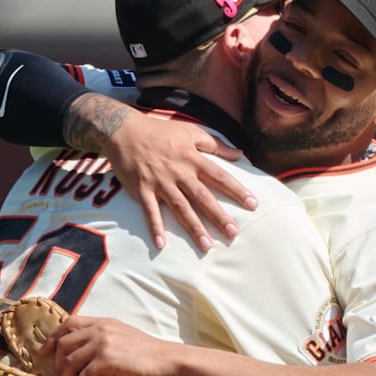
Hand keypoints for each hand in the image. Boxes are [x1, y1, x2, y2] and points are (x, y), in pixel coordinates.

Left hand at [40, 315, 181, 375]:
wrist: (166, 360)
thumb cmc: (147, 353)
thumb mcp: (123, 336)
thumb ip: (104, 337)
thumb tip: (83, 351)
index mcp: (103, 322)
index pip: (69, 323)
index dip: (53, 337)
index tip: (44, 351)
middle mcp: (100, 330)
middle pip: (64, 344)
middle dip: (56, 364)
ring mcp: (103, 344)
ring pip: (70, 361)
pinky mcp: (107, 360)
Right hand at [101, 110, 257, 251]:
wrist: (124, 130)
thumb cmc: (160, 131)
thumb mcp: (190, 131)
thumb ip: (216, 144)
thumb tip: (240, 153)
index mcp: (192, 158)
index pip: (219, 176)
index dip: (236, 190)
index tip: (252, 204)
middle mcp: (179, 172)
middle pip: (202, 197)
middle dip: (218, 215)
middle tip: (233, 232)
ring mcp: (160, 182)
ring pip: (180, 208)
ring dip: (193, 227)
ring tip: (206, 245)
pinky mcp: (142, 189)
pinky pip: (150, 211)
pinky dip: (155, 227)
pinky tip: (162, 244)